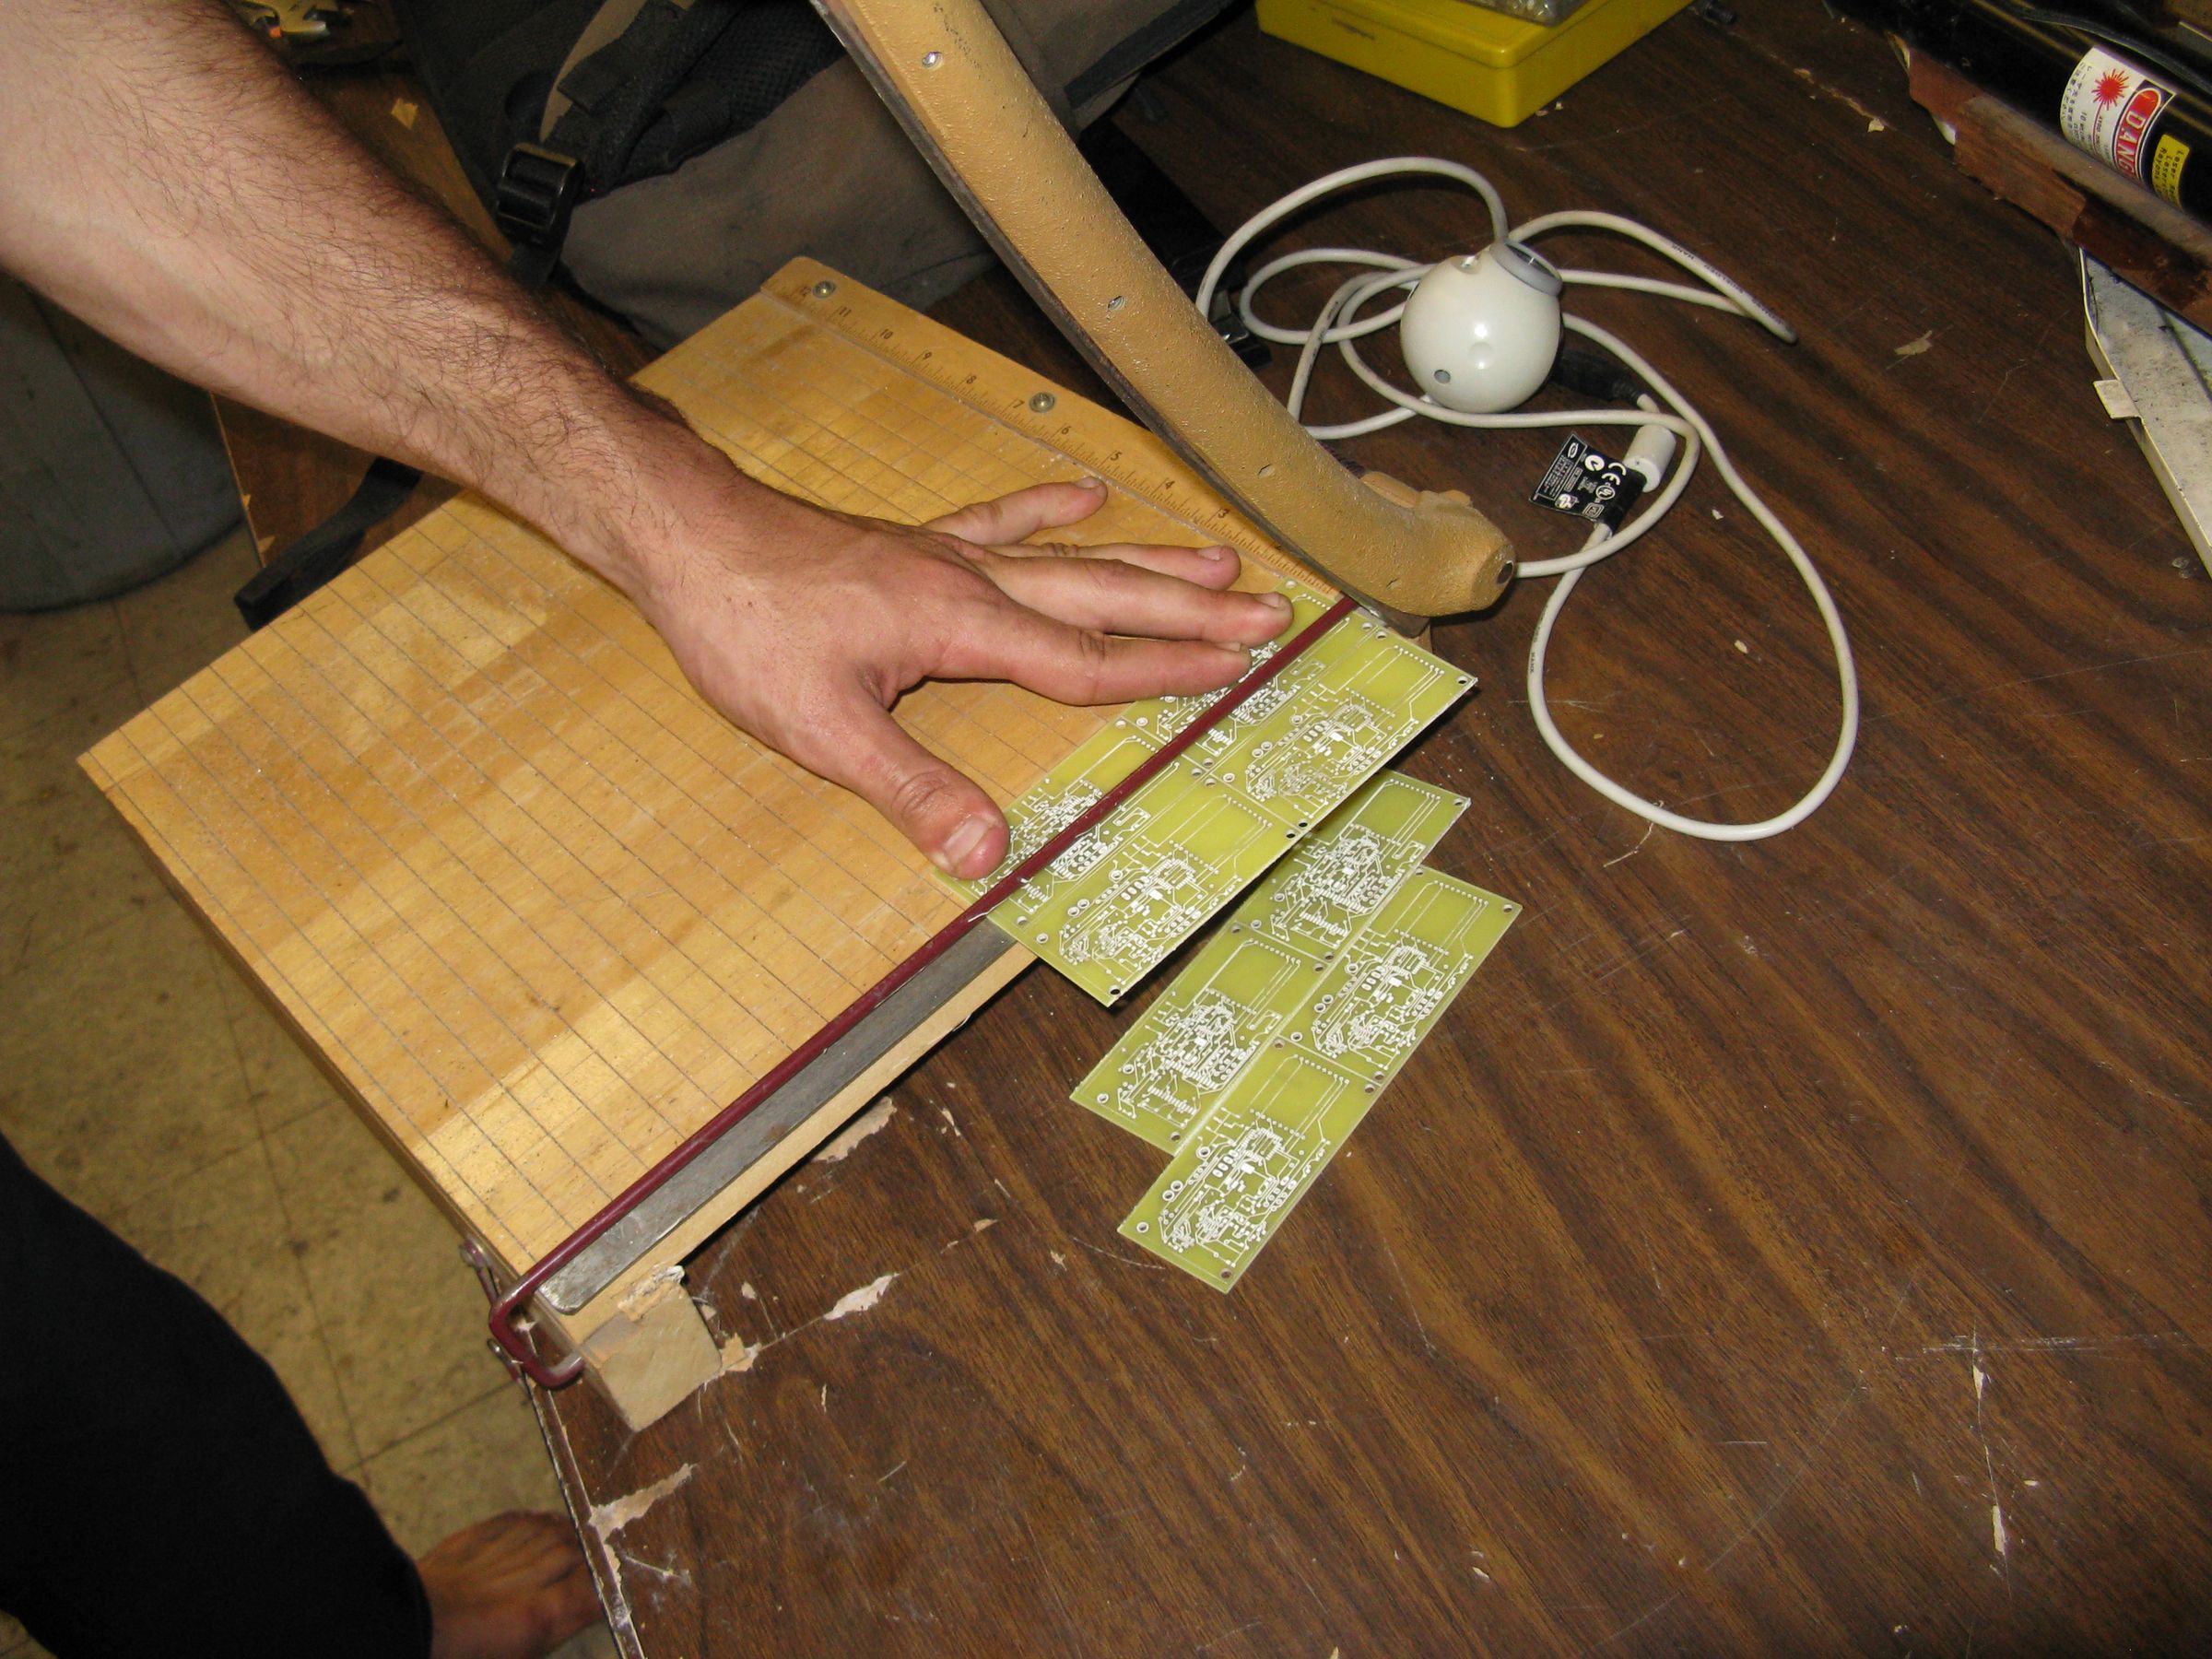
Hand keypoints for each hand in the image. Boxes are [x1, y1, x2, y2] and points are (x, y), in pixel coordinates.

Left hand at [631, 474, 1293, 879]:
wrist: (687, 536)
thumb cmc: (746, 629)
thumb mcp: (822, 730)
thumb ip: (911, 790)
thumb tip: (985, 855)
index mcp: (962, 626)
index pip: (1086, 662)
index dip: (1166, 670)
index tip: (1240, 671)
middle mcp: (970, 582)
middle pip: (1103, 597)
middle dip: (1190, 610)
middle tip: (1273, 611)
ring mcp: (944, 556)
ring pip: (1070, 558)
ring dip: (1148, 561)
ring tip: (1221, 559)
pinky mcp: (913, 546)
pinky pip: (998, 522)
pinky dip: (1047, 510)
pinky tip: (1086, 493)